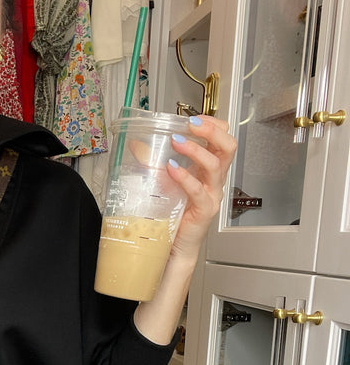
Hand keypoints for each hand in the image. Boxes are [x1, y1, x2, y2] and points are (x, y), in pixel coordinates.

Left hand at [165, 114, 236, 262]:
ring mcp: (211, 194)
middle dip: (212, 130)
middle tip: (192, 124)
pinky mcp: (204, 210)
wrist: (173, 245)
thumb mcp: (162, 181)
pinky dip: (185, 176)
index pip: (223, 138)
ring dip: (196, 149)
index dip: (213, 124)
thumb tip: (136, 143)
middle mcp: (214, 180)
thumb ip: (152, 162)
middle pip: (227, 147)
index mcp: (209, 169)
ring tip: (178, 142)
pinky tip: (172, 169)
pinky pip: (198, 190)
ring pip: (215, 164)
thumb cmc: (172, 213)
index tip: (194, 118)